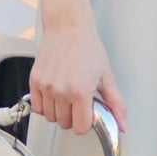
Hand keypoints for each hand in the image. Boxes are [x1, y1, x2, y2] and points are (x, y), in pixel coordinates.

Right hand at [29, 16, 126, 135]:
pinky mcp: (34, 81)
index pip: (80, 128)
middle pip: (65, 124)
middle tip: (79, 100)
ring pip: (50, 117)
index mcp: (81, 91)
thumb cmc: (87, 47)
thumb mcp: (106, 75)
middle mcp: (61, 91)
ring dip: (59, 111)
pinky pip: (37, 107)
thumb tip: (122, 124)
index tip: (88, 113)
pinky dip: (45, 105)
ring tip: (67, 94)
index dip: (86, 122)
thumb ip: (115, 102)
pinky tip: (55, 93)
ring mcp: (46, 87)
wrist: (68, 27)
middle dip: (73, 116)